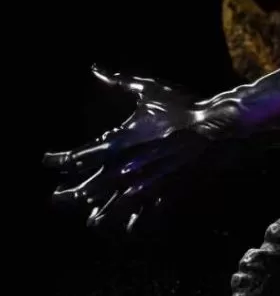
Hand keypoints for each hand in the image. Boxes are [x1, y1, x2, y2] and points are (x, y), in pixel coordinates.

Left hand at [44, 68, 216, 230]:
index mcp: (118, 143)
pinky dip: (134, 222)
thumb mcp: (150, 90)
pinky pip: (144, 214)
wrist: (216, 128)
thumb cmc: (183, 107)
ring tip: (90, 220)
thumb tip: (96, 69)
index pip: (77, 157)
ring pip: (111, 207)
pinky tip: (130, 227)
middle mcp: (125, 169)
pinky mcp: (165, 193)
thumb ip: (120, 82)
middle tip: (56, 198)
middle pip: (86, 189)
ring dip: (98, 214)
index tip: (47, 160)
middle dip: (68, 195)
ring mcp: (145, 184)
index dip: (58, 160)